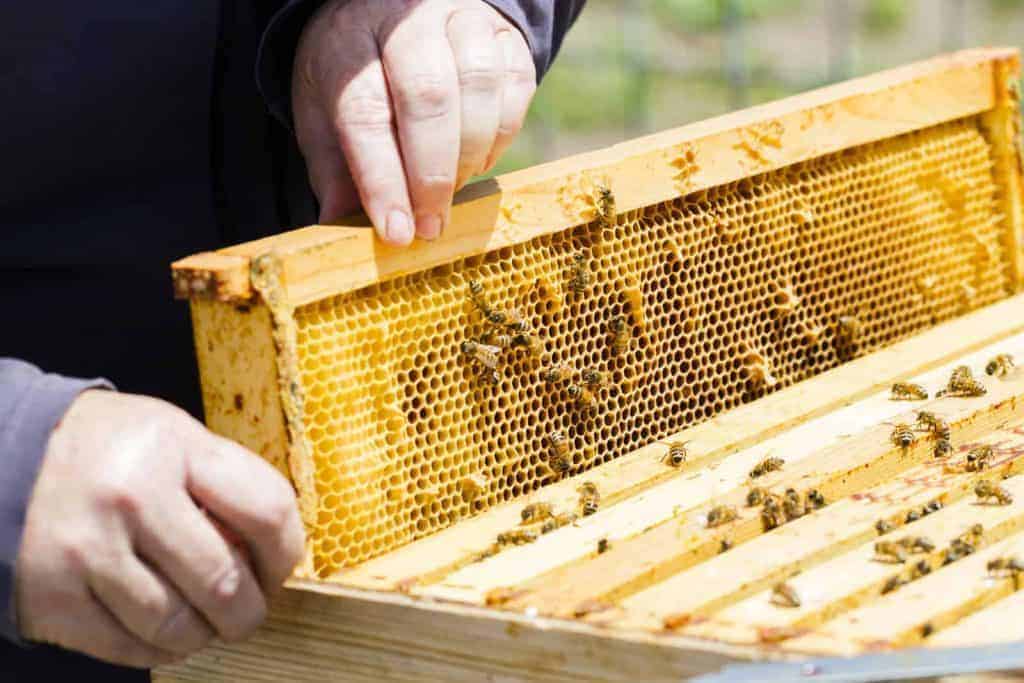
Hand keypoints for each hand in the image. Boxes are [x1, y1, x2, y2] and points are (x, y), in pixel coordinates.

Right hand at [15, 391, 304, 667]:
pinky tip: (160, 627)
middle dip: (248, 611)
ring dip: (202, 633)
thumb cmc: (118, 453)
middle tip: (245, 608)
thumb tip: (275, 557)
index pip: (267, 511)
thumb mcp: (178, 438)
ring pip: (177, 627)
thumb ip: (229, 485)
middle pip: (224, 584)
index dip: (286, 553)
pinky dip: (158, 649)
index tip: (278, 568)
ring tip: (201, 617)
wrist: (12, 460)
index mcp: (174, 447)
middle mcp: (129, 497)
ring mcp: (86, 551)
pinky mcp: (53, 598)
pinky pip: (130, 650)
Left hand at [293, 0, 536, 244]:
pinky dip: (500, 137)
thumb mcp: (325, 114)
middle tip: (431, 225)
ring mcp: (460, 20)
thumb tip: (340, 226)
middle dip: (432, 175)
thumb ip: (334, 169)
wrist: (401, 15)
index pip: (365, 112)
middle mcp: (405, 22)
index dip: (383, 179)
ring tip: (452, 191)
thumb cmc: (358, 78)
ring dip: (469, 156)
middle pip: (427, 96)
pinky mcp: (503, 34)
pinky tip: (478, 159)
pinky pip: (515, 87)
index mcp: (348, 44)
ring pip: (478, 88)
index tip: (396, 231)